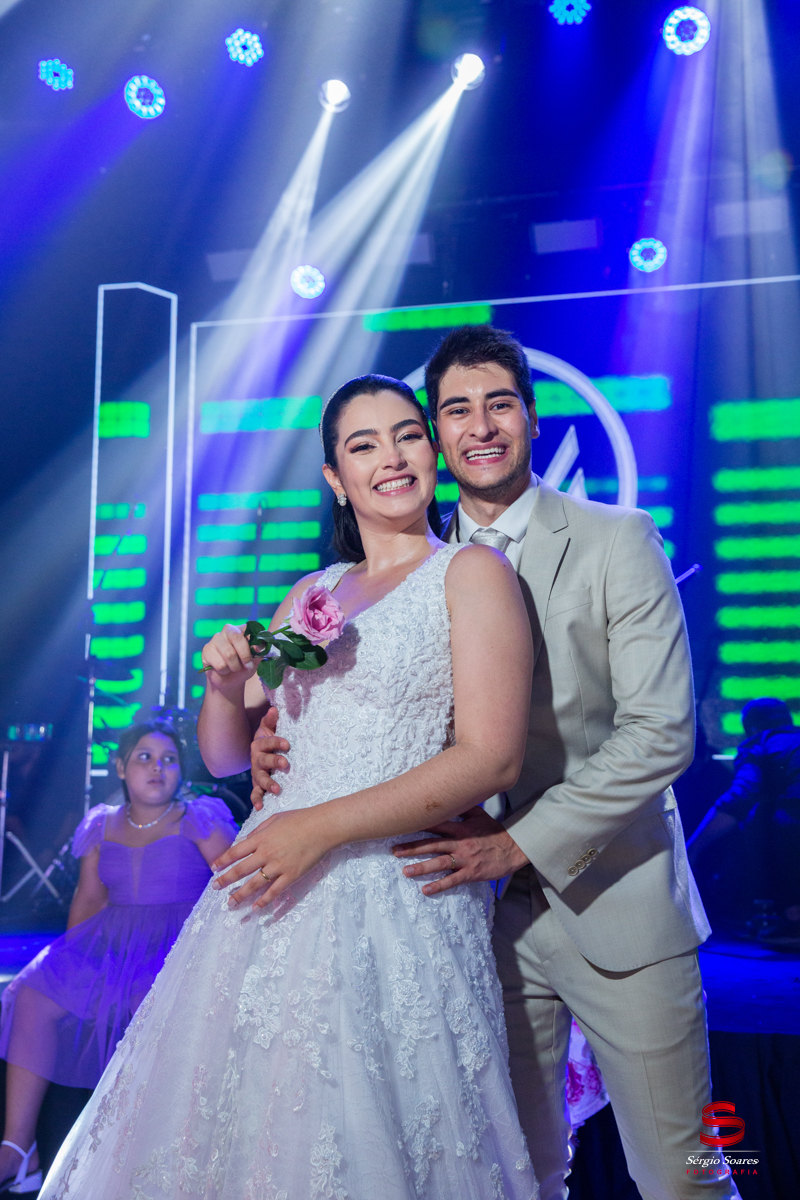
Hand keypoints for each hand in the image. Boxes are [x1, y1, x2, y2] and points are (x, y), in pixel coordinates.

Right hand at [201, 624, 258, 693]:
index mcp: (242, 629)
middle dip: (244, 655)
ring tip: (233, 668)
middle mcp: (228, 630)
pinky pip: (219, 664)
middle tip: (247, 666)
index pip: (249, 628)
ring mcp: (215, 639)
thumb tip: (260, 645)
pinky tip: (223, 669)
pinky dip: (224, 671)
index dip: (255, 642)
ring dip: (234, 666)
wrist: (229, 682)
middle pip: (236, 637)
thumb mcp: (256, 660)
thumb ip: (260, 652)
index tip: (257, 654)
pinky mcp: (207, 650)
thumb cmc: (244, 667)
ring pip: (229, 654)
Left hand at [211, 808, 333, 909]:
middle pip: (240, 870)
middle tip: (215, 887)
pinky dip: (264, 901)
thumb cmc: (300, 819)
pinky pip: (274, 891)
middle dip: (225, 880)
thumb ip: (259, 831)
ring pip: (254, 884)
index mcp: (260, 839)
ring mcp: (278, 866)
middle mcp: (265, 854)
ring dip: (240, 895)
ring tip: (230, 903)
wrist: (323, 827)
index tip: (214, 868)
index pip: (235, 852)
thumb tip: (246, 840)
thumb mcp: (275, 819)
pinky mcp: (291, 876)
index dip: (222, 860)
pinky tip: (255, 907)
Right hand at [250, 707, 289, 808]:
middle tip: (285, 764)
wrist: (262, 752)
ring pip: (260, 779)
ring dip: (268, 784)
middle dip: (274, 762)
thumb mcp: (270, 728)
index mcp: (259, 744)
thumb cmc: (270, 739)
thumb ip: (271, 720)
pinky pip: (255, 793)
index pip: (267, 743)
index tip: (287, 744)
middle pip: (263, 761)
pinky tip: (260, 808)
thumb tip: (274, 709)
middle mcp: (256, 759)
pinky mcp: (258, 785)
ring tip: (277, 789)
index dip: (276, 742)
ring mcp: (256, 773)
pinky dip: (257, 800)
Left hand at [392, 806, 528, 895]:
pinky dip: (439, 886)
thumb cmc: (495, 832)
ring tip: (405, 871)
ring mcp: (465, 859)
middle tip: (395, 851)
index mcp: (461, 828)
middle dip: (412, 848)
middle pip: (432, 844)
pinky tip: (426, 890)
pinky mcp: (471, 873)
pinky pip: (452, 880)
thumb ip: (463, 807)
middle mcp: (460, 843)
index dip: (419, 824)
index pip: (436, 825)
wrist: (514, 849)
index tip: (403, 825)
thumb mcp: (479, 815)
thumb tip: (451, 796)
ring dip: (421, 868)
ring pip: (439, 863)